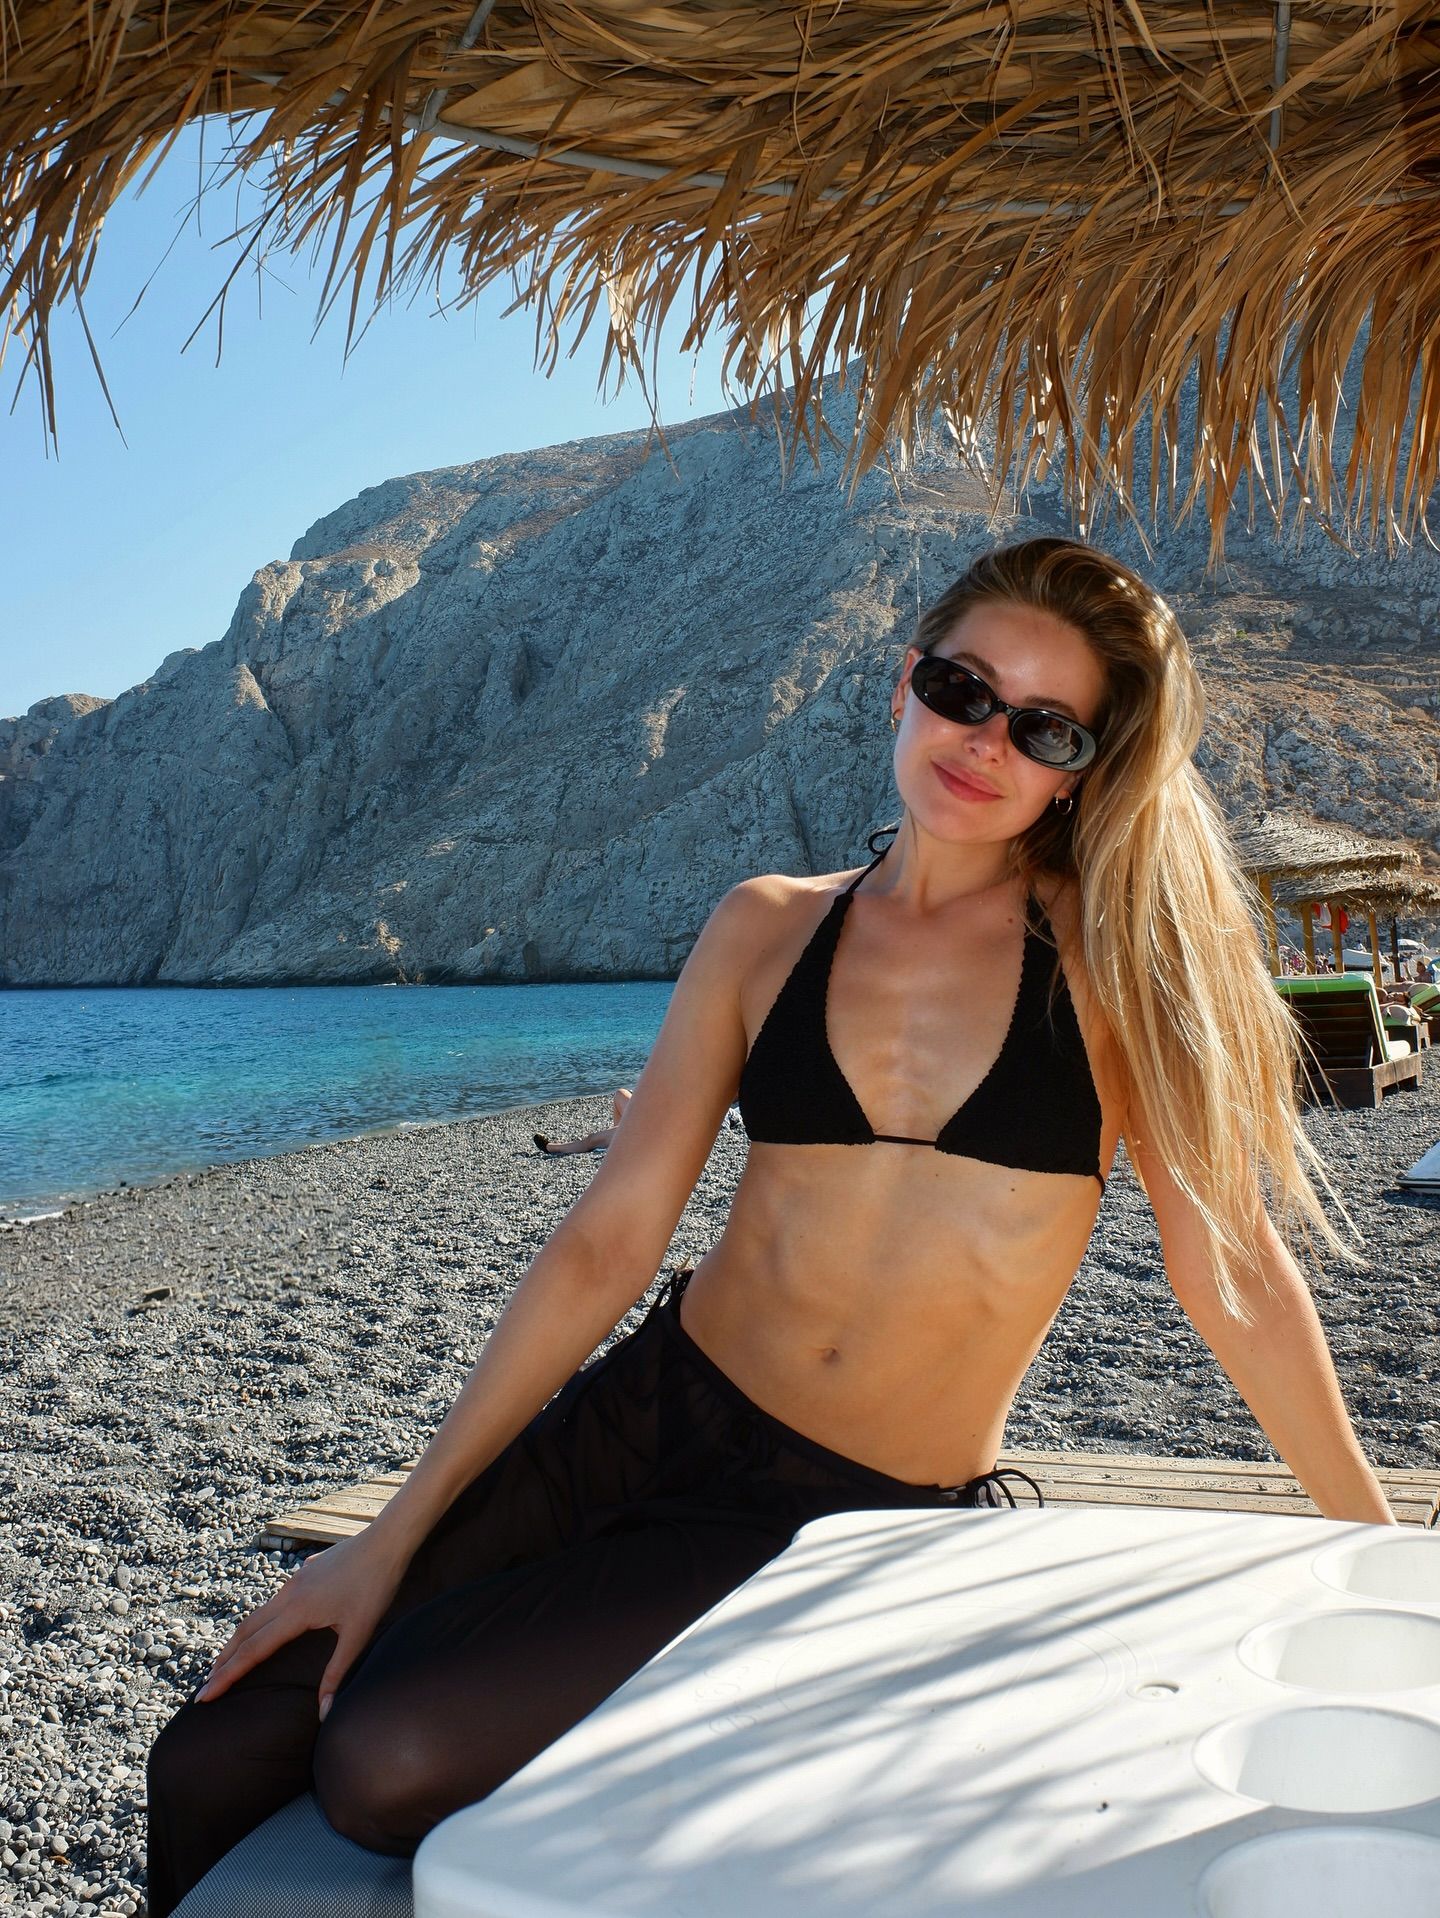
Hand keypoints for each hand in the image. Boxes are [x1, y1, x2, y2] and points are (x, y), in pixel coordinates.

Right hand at [196, 1527, 411, 1719]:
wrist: (387, 1540)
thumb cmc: (376, 1586)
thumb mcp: (359, 1634)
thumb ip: (337, 1673)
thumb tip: (323, 1714)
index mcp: (296, 1612)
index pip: (253, 1651)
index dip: (227, 1676)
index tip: (205, 1696)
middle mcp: (287, 1595)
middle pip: (245, 1632)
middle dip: (223, 1661)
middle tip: (205, 1687)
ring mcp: (294, 1581)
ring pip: (256, 1614)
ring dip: (238, 1641)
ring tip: (225, 1663)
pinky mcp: (303, 1573)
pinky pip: (271, 1603)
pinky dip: (257, 1623)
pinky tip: (262, 1630)